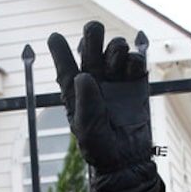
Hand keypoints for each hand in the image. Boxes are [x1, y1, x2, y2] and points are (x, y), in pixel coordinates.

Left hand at [47, 21, 152, 175]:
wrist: (127, 159)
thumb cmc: (100, 148)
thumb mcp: (85, 128)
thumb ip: (85, 102)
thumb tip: (84, 75)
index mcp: (75, 89)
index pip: (65, 64)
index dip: (58, 49)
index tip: (54, 38)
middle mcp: (95, 79)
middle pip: (90, 44)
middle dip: (92, 33)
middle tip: (94, 32)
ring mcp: (116, 78)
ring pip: (114, 47)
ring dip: (115, 48)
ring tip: (114, 67)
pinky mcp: (136, 82)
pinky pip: (135, 60)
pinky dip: (134, 58)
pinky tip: (131, 69)